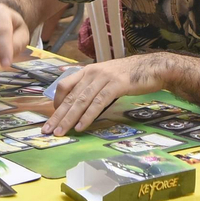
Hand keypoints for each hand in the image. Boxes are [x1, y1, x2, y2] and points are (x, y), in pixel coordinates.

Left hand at [43, 55, 166, 134]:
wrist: (152, 68)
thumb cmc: (129, 75)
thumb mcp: (106, 78)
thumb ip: (92, 87)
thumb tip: (80, 103)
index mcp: (88, 70)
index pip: (65, 85)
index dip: (56, 102)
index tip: (52, 117)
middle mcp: (92, 73)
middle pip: (70, 96)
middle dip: (57, 115)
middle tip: (47, 130)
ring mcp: (104, 78)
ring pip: (81, 101)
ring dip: (69, 119)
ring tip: (61, 132)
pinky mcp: (116, 85)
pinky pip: (98, 103)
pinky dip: (88, 116)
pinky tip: (81, 126)